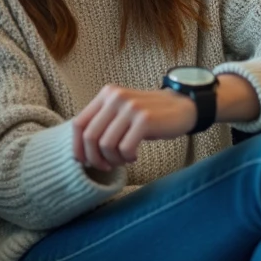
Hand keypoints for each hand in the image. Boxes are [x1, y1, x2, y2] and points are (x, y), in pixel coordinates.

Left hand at [72, 85, 196, 171]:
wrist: (182, 107)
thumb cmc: (148, 116)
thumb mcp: (121, 112)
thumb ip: (102, 122)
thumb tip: (79, 151)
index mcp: (106, 94)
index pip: (79, 123)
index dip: (77, 147)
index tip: (83, 162)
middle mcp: (116, 97)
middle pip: (90, 136)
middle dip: (94, 158)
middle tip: (106, 166)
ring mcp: (130, 107)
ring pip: (106, 144)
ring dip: (113, 159)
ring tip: (124, 159)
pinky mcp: (145, 119)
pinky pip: (125, 148)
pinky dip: (127, 158)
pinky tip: (134, 156)